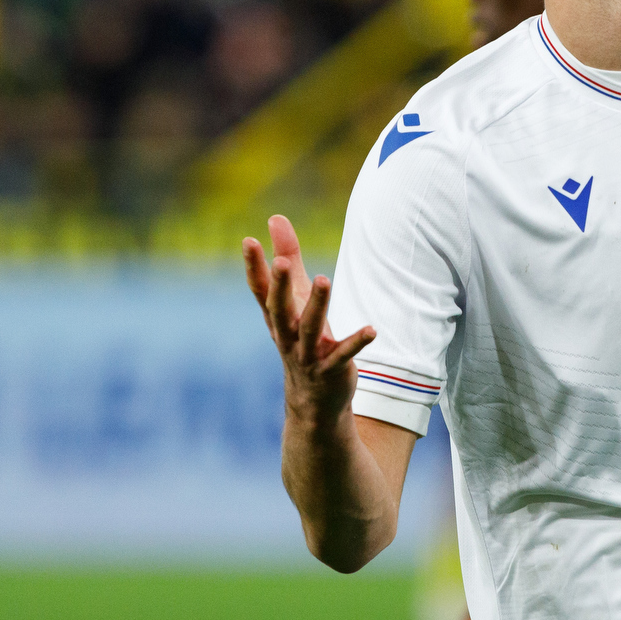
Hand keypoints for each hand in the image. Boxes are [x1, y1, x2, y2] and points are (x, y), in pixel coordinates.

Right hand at [243, 215, 374, 422]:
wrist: (314, 401)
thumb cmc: (302, 339)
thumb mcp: (295, 298)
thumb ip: (288, 257)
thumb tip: (275, 218)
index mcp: (277, 317)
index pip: (260, 290)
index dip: (254, 266)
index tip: (248, 240)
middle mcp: (287, 335)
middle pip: (280, 308)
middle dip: (281, 286)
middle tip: (282, 262)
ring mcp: (308, 354)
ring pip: (309, 328)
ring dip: (317, 305)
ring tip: (324, 279)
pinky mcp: (332, 369)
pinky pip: (343, 354)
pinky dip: (356, 342)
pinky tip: (372, 330)